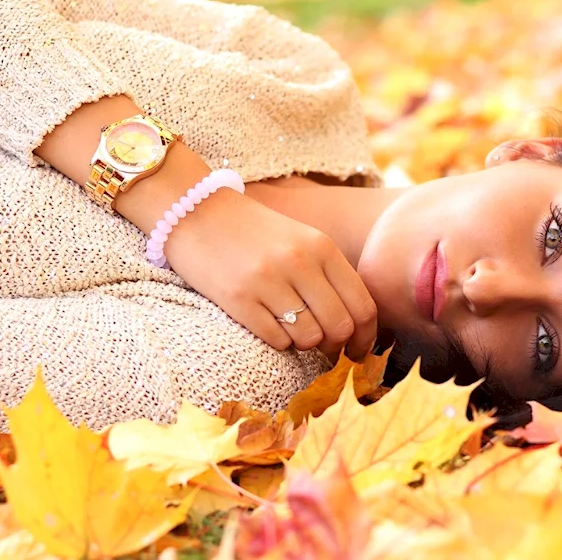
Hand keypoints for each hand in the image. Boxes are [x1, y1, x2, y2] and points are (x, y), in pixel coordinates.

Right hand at [162, 188, 378, 361]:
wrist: (195, 211)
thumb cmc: (255, 232)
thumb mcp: (302, 241)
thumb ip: (330, 276)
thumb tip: (356, 326)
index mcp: (322, 247)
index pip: (363, 305)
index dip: (365, 337)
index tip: (357, 350)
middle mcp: (299, 263)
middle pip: (340, 327)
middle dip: (336, 346)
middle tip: (324, 348)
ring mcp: (268, 281)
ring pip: (309, 338)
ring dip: (305, 345)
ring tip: (293, 333)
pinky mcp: (238, 299)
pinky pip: (276, 340)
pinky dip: (278, 342)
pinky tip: (270, 327)